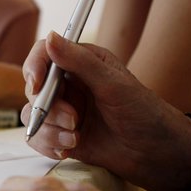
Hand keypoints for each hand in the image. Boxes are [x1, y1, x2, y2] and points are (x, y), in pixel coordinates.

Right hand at [21, 32, 190, 190]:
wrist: (158, 154)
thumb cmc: (144, 113)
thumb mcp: (114, 84)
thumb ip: (80, 61)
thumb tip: (51, 36)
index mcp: (81, 62)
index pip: (45, 54)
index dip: (35, 67)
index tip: (37, 85)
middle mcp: (69, 85)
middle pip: (35, 87)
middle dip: (49, 107)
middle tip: (74, 120)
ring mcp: (63, 110)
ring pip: (32, 114)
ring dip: (50, 129)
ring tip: (74, 139)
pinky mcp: (60, 134)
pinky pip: (37, 136)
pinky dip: (48, 144)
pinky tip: (68, 149)